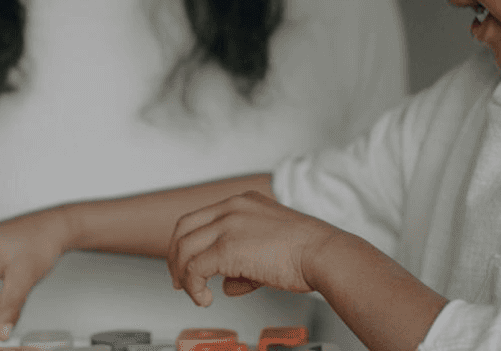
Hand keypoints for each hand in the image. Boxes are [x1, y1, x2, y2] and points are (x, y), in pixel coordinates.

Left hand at [165, 191, 345, 306]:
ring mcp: (228, 225)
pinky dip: (194, 287)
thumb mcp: (271, 245)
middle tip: (179, 280)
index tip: (186, 262)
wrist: (324, 254)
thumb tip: (228, 284)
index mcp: (243, 201)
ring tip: (194, 294)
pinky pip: (195, 269)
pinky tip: (205, 299)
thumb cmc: (309, 252)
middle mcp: (232, 208)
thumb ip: (244, 262)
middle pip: (183, 228)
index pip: (201, 218)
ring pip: (185, 249)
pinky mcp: (226, 247)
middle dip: (176, 257)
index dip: (188, 242)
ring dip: (183, 275)